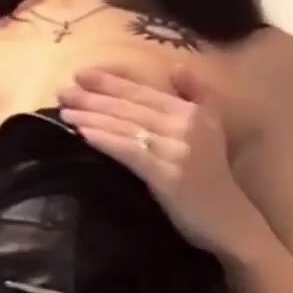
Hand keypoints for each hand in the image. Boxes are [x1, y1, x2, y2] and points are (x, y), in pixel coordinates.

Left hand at [58, 65, 260, 259]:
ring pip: (125, 126)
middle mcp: (184, 123)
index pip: (145, 92)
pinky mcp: (166, 173)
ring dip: (92, 117)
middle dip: (93, 97)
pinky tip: (83, 134)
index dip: (112, 82)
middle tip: (62, 90)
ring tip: (65, 111)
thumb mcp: (212, 132)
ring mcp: (175, 148)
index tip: (81, 75)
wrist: (231, 223)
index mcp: (192, 112)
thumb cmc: (215, 183)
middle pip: (131, 106)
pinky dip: (104, 139)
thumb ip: (196, 98)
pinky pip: (128, 151)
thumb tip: (178, 69)